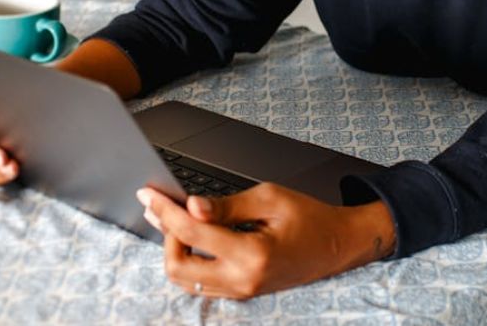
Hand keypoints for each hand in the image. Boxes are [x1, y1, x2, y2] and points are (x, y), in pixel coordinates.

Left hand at [136, 183, 394, 299]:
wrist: (337, 246)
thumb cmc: (310, 218)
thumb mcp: (269, 198)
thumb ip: (226, 205)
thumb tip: (191, 206)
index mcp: (251, 254)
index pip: (191, 233)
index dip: (165, 210)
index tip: (149, 194)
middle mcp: (242, 280)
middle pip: (177, 267)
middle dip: (165, 235)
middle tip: (167, 208)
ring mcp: (241, 291)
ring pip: (185, 279)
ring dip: (174, 248)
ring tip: (174, 219)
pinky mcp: (241, 292)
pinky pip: (201, 282)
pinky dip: (189, 258)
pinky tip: (191, 235)